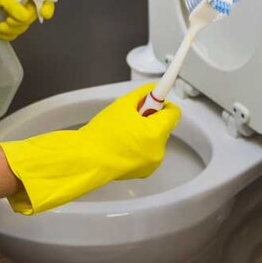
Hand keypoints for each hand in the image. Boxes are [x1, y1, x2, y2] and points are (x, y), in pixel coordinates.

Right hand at [0, 83, 180, 214]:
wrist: (87, 159)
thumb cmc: (102, 132)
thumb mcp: (122, 105)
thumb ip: (141, 94)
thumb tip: (154, 90)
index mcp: (155, 132)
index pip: (174, 113)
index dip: (163, 104)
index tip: (152, 101)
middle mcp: (159, 150)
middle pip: (164, 126)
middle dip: (151, 119)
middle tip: (130, 117)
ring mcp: (152, 163)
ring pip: (155, 140)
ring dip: (145, 133)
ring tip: (123, 133)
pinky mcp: (144, 172)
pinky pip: (148, 153)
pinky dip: (140, 147)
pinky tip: (122, 146)